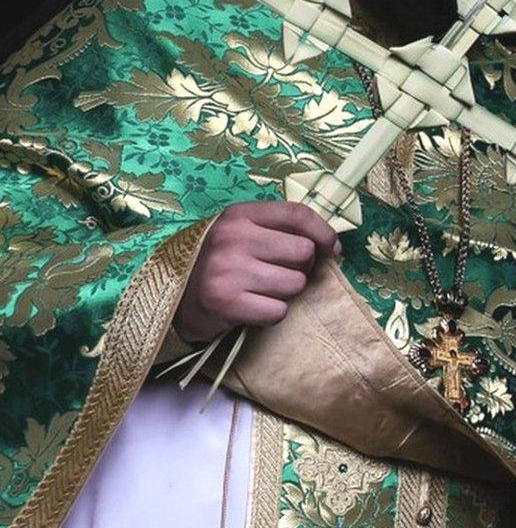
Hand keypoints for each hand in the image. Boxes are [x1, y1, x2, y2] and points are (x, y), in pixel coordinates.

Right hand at [174, 201, 339, 342]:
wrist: (172, 298)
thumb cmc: (217, 262)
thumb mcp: (241, 232)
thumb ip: (279, 229)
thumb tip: (331, 245)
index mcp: (239, 215)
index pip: (298, 214)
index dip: (324, 232)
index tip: (332, 249)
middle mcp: (233, 238)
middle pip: (303, 252)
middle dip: (300, 268)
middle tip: (278, 274)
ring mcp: (228, 270)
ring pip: (295, 284)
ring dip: (286, 293)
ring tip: (261, 290)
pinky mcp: (226, 302)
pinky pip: (279, 311)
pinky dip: (271, 313)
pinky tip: (252, 306)